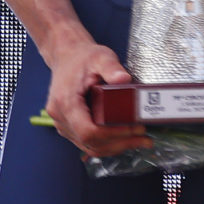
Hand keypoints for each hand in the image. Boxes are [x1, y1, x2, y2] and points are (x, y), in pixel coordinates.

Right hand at [43, 37, 151, 157]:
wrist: (67, 56)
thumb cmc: (82, 58)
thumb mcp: (99, 57)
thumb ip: (111, 67)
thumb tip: (124, 79)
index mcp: (65, 101)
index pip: (88, 131)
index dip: (113, 135)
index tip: (134, 129)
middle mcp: (60, 116)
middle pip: (91, 143)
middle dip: (120, 143)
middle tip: (144, 138)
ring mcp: (62, 124)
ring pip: (90, 147)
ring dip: (116, 147)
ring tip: (139, 140)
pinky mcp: (68, 127)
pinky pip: (88, 143)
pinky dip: (108, 144)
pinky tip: (124, 139)